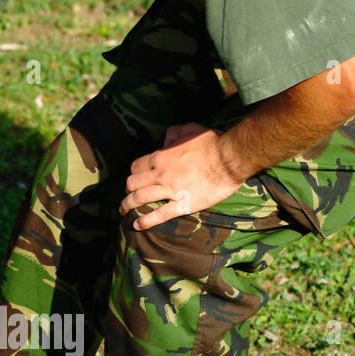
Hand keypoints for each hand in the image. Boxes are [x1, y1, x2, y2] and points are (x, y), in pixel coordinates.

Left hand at [119, 123, 247, 230]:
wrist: (230, 159)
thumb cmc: (212, 143)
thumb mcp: (189, 130)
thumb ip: (173, 134)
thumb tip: (165, 139)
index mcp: (160, 157)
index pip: (136, 167)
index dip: (134, 173)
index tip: (136, 178)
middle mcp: (160, 174)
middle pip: (132, 184)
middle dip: (127, 190)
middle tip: (127, 195)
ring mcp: (170, 190)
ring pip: (140, 199)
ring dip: (128, 206)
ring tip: (124, 211)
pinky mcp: (183, 205)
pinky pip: (159, 215)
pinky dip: (145, 221)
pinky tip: (137, 225)